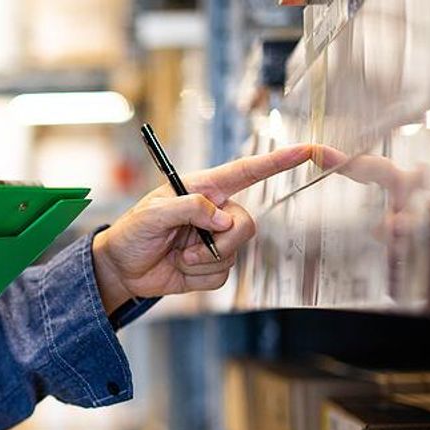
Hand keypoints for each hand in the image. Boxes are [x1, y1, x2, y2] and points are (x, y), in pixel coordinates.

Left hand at [91, 145, 312, 312]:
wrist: (122, 269)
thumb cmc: (132, 232)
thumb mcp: (152, 214)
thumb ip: (188, 208)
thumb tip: (222, 218)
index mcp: (204, 188)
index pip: (247, 171)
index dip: (279, 161)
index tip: (307, 150)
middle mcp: (215, 211)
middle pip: (246, 225)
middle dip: (221, 243)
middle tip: (187, 250)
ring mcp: (215, 239)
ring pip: (234, 254)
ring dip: (201, 262)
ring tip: (176, 257)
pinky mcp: (211, 265)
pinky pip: (222, 275)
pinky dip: (198, 278)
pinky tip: (180, 269)